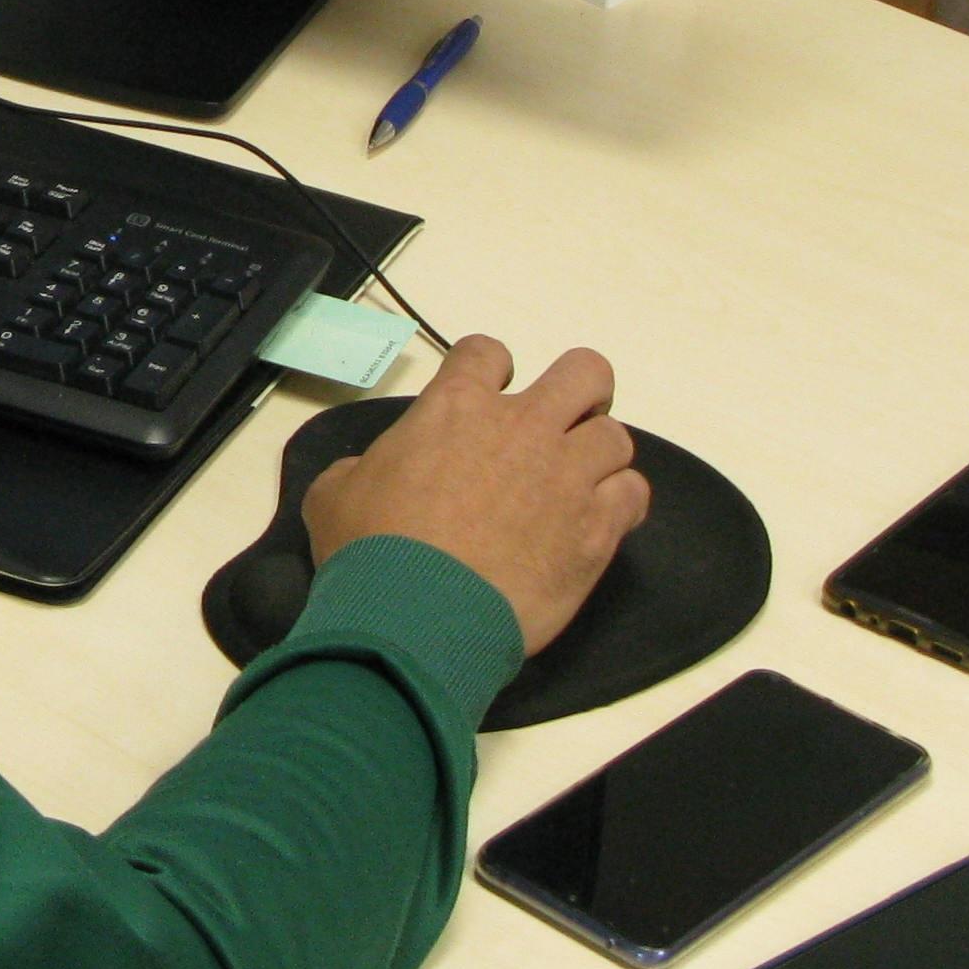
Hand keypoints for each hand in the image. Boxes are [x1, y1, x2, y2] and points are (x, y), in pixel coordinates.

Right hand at [304, 336, 645, 659]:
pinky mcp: (596, 527)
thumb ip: (362, 469)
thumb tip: (367, 475)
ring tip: (579, 485)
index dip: (488, 368)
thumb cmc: (368, 550)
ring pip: (616, 436)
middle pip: (584, 372)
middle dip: (581, 391)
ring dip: (599, 456)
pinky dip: (620, 504)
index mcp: (456, 408)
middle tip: (564, 422)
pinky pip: (633, 494)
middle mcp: (522, 427)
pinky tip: (599, 523)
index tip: (488, 393)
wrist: (415, 615)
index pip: (486, 352)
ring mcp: (566, 474)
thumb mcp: (334, 494)